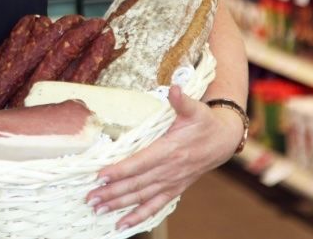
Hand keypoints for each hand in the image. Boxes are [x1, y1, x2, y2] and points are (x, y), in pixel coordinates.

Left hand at [86, 86, 241, 230]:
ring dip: (119, 205)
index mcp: (170, 150)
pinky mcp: (174, 189)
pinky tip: (123, 225)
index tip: (100, 175)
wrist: (222, 141)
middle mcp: (169, 170)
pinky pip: (155, 207)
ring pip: (142, 197)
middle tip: (90, 197)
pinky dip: (139, 217)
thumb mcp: (195, 108)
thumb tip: (174, 88)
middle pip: (136, 184)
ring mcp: (171, 182)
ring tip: (98, 210)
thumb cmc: (204, 122)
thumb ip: (181, 100)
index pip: (141, 162)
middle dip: (112, 192)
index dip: (120, 170)